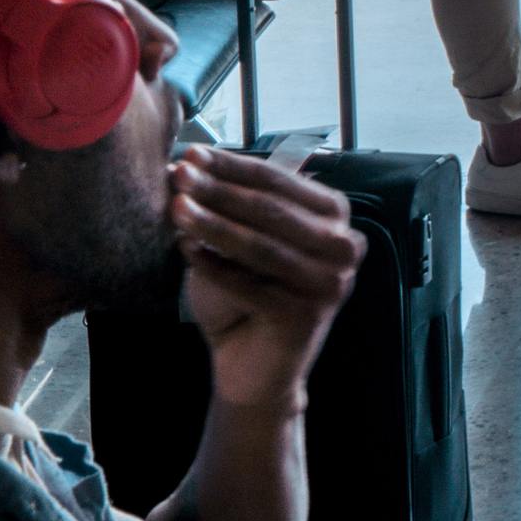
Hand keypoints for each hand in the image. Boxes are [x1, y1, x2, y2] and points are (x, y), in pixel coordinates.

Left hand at [171, 147, 363, 410]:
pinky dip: (214, 267)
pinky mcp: (306, 317)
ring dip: (213, 223)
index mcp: (336, 217)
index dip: (233, 166)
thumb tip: (193, 164)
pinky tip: (185, 251)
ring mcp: (331, 283)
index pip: (280, 181)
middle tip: (178, 174)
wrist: (253, 367)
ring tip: (175, 209)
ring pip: (261, 246)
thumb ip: (235, 209)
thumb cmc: (248, 296)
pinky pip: (250, 286)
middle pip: (271, 209)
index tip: (191, 153)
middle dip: (219, 189)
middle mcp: (344, 246)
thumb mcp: (246, 244)